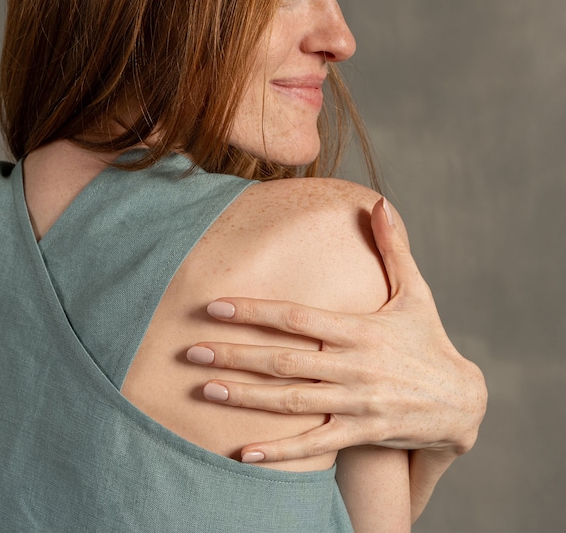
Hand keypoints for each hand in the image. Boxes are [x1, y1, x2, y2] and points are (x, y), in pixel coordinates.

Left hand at [188, 197, 486, 462]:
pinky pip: (314, 445)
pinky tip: (246, 453)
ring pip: (291, 401)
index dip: (253, 311)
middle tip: (191, 349)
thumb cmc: (429, 340)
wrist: (464, 402)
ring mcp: (355, 402)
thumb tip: (379, 202)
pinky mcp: (360, 433)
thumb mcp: (415, 292)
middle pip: (283, 360)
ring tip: (204, 388)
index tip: (214, 305)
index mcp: (359, 329)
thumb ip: (392, 248)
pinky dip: (281, 451)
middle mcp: (353, 366)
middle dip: (235, 354)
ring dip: (245, 397)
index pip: (296, 317)